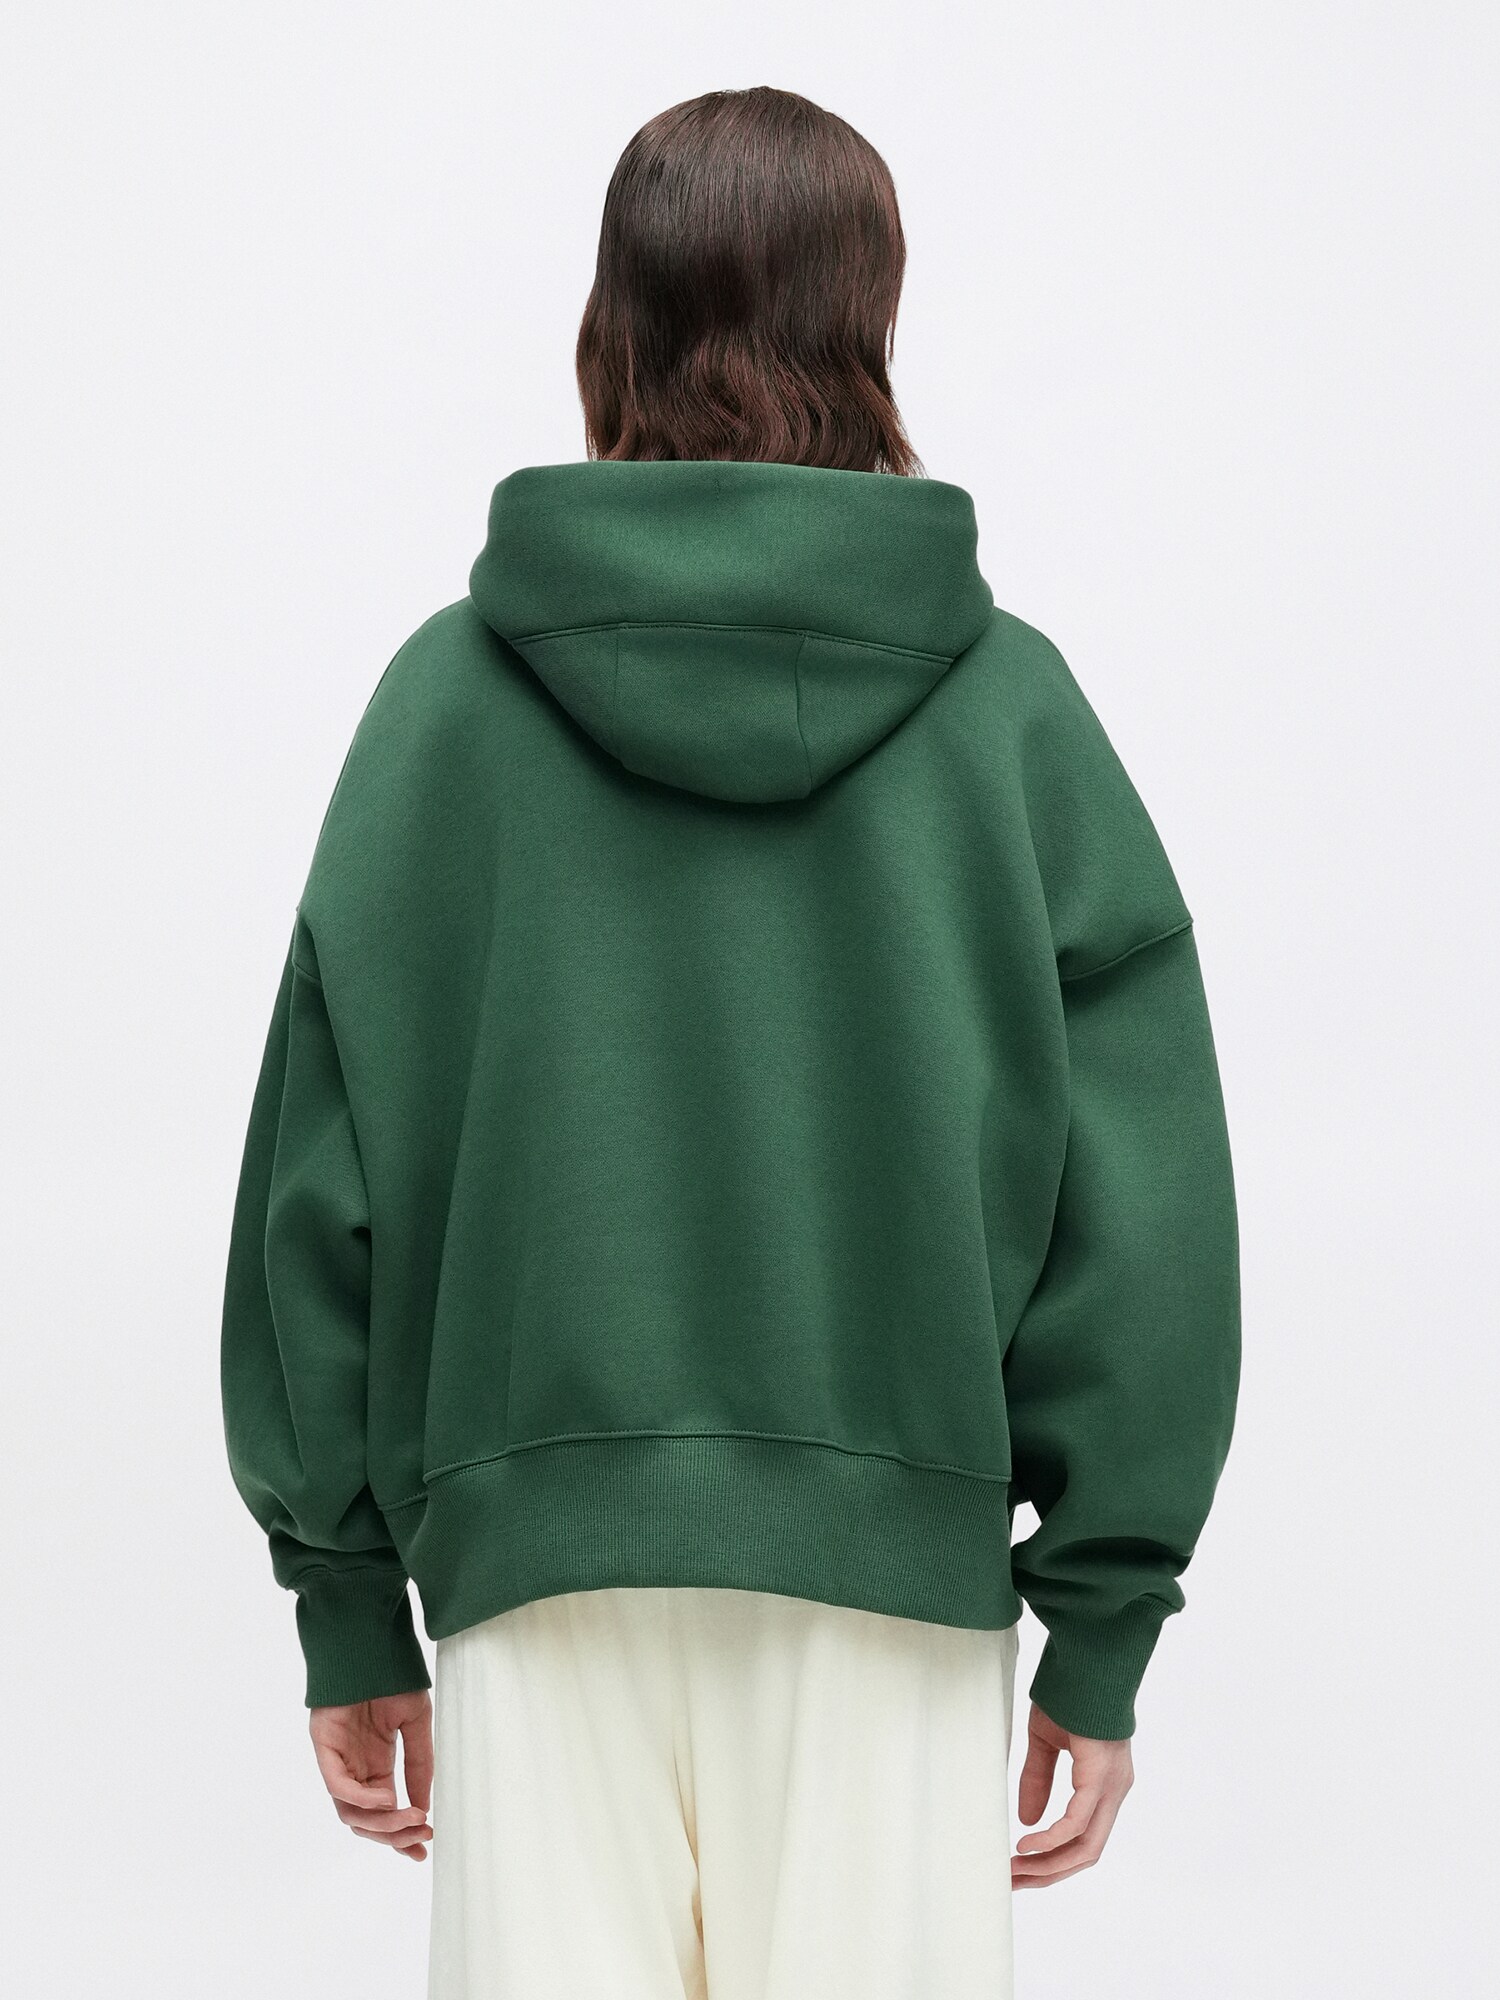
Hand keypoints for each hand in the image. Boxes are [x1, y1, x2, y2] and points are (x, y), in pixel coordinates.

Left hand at [309, 1690, 433, 1860]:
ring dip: (381, 1822)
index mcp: (375, 1766)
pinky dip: (360, 1798)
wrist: (373, 1643)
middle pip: (365, 1820)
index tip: (423, 1849)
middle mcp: (354, 1768)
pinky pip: (337, 1783)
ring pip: (350, 1811)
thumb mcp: (417, 1724)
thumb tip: (424, 1806)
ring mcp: (337, 1758)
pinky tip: (387, 1799)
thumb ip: (418, 1765)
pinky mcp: (324, 1745)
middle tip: (422, 1835)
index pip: (383, 1813)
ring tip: (411, 1818)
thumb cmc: (393, 1677)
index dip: (401, 1834)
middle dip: (393, 1834)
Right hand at [1012, 1701, 1132, 1887]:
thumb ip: (1038, 1780)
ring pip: (1085, 1847)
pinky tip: (1026, 1845)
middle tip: (1012, 1882)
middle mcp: (1114, 1791)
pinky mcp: (1100, 1777)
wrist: (1085, 1660)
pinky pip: (1077, 1823)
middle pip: (1086, 1854)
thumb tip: (1028, 1821)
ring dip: (1048, 1865)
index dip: (1053, 1860)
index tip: (1019, 1869)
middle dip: (1047, 1873)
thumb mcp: (1046, 1743)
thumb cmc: (1070, 1694)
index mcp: (1104, 1783)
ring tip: (1014, 1871)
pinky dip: (1052, 1840)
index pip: (1084, 1839)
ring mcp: (1111, 1786)